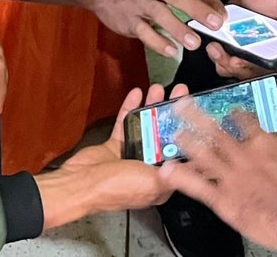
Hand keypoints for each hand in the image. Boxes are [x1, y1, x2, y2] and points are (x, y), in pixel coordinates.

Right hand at [36, 84, 186, 228]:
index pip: (180, 156)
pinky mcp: (114, 145)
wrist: (80, 184)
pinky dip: (129, 108)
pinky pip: (125, 123)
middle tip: (179, 93)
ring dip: (151, 107)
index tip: (196, 114)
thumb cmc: (116, 188)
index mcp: (159, 181)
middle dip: (172, 114)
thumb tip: (194, 164)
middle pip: (164, 136)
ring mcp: (130, 155)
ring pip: (146, 127)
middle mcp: (147, 167)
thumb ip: (173, 172)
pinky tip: (136, 93)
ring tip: (159, 88)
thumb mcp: (153, 182)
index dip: (190, 136)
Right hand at [85, 0, 225, 56]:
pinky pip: (143, 31)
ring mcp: (138, 3)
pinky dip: (157, 42)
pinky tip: (171, 51)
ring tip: (195, 43)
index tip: (223, 13)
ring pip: (160, 15)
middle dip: (198, 10)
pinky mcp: (127, 20)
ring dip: (178, 29)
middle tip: (216, 25)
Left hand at [159, 95, 276, 251]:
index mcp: (262, 142)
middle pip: (215, 131)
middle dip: (196, 116)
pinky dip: (181, 178)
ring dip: (186, 142)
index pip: (243, 119)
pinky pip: (198, 187)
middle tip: (180, 105)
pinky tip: (166, 171)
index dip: (233, 113)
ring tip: (173, 132)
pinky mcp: (223, 200)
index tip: (227, 110)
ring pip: (203, 155)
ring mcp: (230, 177)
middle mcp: (242, 155)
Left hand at [207, 0, 276, 79]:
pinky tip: (214, 46)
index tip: (246, 63)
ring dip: (223, 63)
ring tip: (217, 50)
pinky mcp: (231, 47)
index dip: (256, 71)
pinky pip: (222, 60)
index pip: (269, 70)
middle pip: (249, 75)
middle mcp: (262, 56)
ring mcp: (245, 53)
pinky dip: (217, 56)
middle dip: (236, 68)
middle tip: (230, 58)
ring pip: (234, 71)